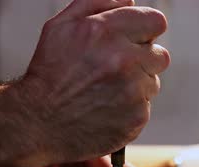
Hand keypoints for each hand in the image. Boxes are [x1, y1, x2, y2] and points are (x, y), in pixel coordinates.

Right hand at [13, 0, 169, 166]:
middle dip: (142, 60)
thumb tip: (129, 0)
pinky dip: (129, 109)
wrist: (38, 122)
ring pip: (152, 83)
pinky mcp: (137, 118)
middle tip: (115, 69)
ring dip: (135, 86)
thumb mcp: (61, 26)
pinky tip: (106, 109)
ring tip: (105, 91)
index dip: (145, 30)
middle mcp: (124, 60)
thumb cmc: (49, 73)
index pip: (156, 22)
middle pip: (160, 55)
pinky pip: (145, 108)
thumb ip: (97, 3)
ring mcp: (133, 91)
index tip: (135, 40)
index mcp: (107, 32)